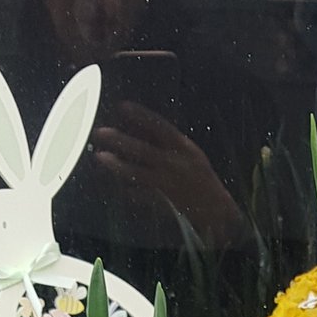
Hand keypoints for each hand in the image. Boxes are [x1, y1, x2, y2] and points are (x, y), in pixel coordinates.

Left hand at [92, 102, 244, 244]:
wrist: (217, 209)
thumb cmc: (201, 176)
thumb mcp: (189, 152)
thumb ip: (166, 140)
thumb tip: (140, 125)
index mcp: (183, 147)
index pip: (160, 127)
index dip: (140, 115)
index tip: (122, 107)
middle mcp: (174, 164)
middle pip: (142, 150)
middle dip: (120, 140)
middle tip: (100, 132)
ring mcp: (166, 184)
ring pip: (137, 173)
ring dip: (117, 165)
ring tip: (100, 157)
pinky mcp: (162, 201)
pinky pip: (140, 195)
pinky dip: (127, 191)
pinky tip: (115, 186)